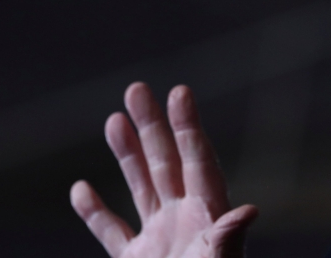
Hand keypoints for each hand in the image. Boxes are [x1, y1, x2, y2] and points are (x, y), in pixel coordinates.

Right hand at [71, 82, 256, 257]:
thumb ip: (227, 241)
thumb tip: (249, 211)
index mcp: (208, 217)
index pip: (198, 161)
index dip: (188, 126)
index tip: (179, 92)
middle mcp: (185, 221)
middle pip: (167, 163)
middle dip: (152, 125)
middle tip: (136, 88)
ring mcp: (160, 241)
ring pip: (142, 188)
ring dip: (128, 155)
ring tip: (114, 119)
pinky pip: (112, 232)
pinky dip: (95, 212)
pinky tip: (80, 189)